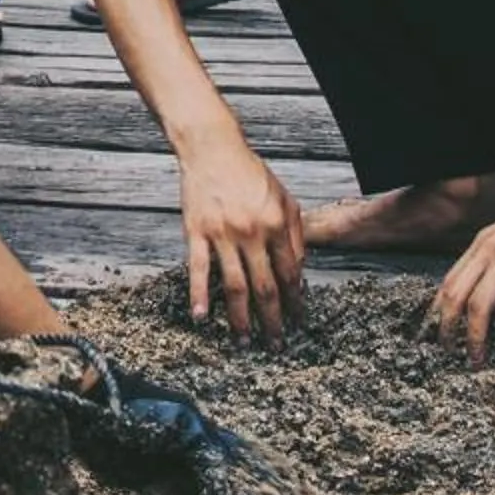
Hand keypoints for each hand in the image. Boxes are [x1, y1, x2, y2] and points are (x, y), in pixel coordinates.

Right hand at [177, 137, 303, 347]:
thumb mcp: (285, 199)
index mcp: (277, 225)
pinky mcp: (196, 232)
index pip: (289, 274)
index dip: (295, 302)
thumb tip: (298, 273)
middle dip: (272, 321)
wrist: (213, 149)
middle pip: (264, 288)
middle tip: (275, 345)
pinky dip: (199, 295)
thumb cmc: (250, 173)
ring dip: (239, 319)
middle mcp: (252, 232)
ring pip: (234, 286)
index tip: (298, 323)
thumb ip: (295, 235)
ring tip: (243, 343)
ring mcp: (222, 234)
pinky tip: (201, 316)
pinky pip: (199, 269)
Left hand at [432, 184, 494, 364]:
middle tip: (449, 353)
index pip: (449, 281)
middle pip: (455, 295)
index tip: (438, 333)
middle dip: (448, 329)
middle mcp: (489, 248)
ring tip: (479, 358)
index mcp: (483, 242)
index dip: (440, 311)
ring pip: (477, 305)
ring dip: (476, 337)